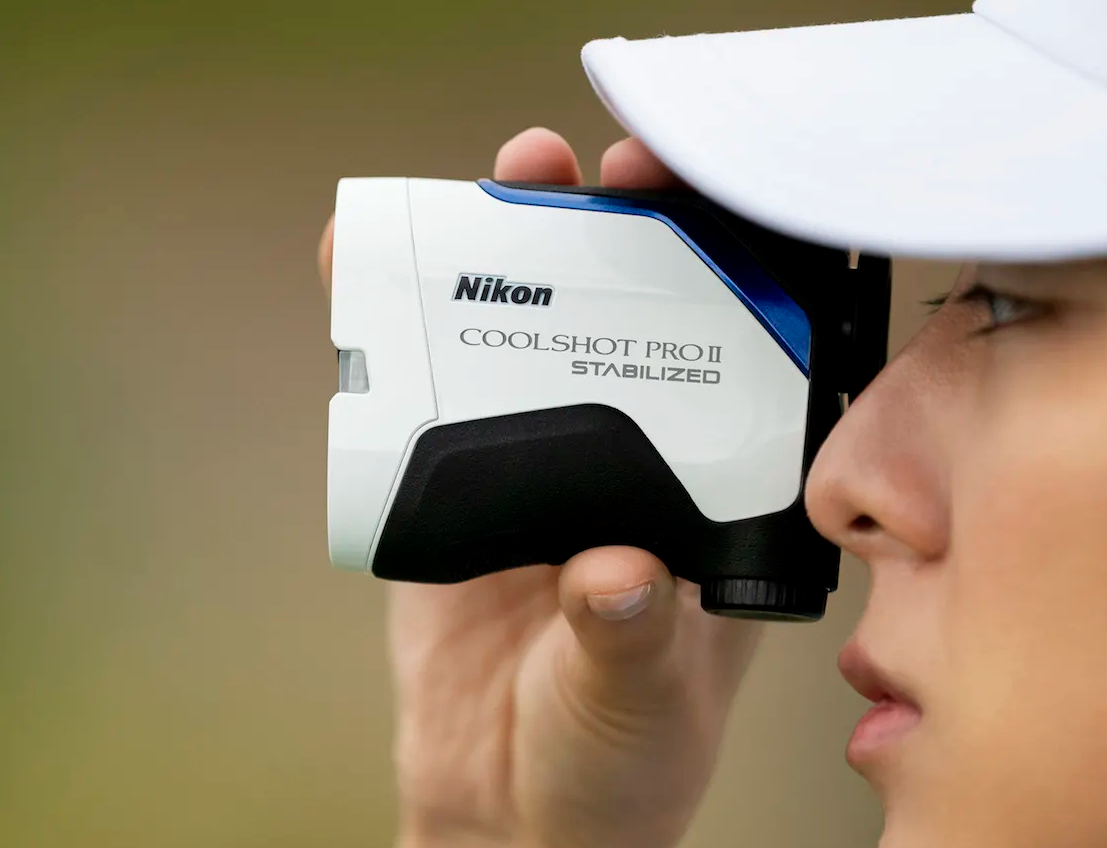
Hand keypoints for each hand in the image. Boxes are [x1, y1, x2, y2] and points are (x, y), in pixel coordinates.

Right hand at [321, 128, 766, 847]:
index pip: (739, 352)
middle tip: (588, 174)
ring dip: (512, 245)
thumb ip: (633, 634)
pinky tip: (367, 266)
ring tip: (501, 181)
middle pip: (632, 310)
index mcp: (715, 495)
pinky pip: (420, 388)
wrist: (508, 815)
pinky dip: (389, 322)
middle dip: (616, 225)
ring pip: (530, 326)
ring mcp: (541, 462)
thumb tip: (617, 571)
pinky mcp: (449, 482)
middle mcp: (637, 458)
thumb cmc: (617, 761)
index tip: (707, 209)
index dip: (729, 266)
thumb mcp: (643, 699)